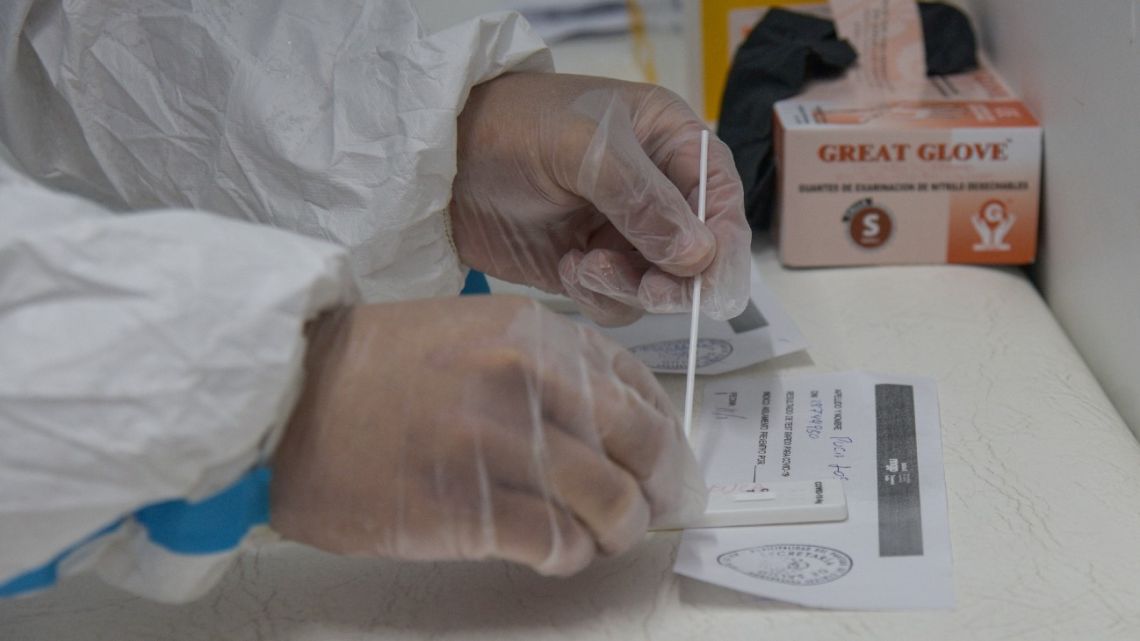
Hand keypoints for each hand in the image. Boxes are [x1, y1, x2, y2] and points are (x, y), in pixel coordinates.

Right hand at [270, 296, 704, 573]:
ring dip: (617, 530)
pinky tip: (553, 552)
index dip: (664, 434)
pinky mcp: (473, 507)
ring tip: (596, 537)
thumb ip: (546, 366)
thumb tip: (614, 420)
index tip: (664, 461)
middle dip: (661, 487)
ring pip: (612, 503)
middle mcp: (528, 380)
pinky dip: (570, 557)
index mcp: (532, 333)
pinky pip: (558, 544)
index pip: (638, 386)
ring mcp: (501, 444)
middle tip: (655, 507)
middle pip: (643, 445)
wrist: (285, 404)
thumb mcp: (471, 334)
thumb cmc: (370, 371)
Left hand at [450, 73, 750, 326]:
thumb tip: (698, 255)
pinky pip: (622, 301)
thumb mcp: (584, 150)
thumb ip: (643, 201)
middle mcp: (657, 190)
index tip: (706, 278)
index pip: (722, 198)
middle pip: (701, 254)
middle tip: (649, 291)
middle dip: (679, 279)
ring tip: (586, 267)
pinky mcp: (592, 267)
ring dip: (632, 289)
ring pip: (664, 285)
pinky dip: (602, 297)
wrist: (441, 163)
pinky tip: (569, 269)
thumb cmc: (513, 128)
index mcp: (670, 141)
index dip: (724, 241)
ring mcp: (624, 233)